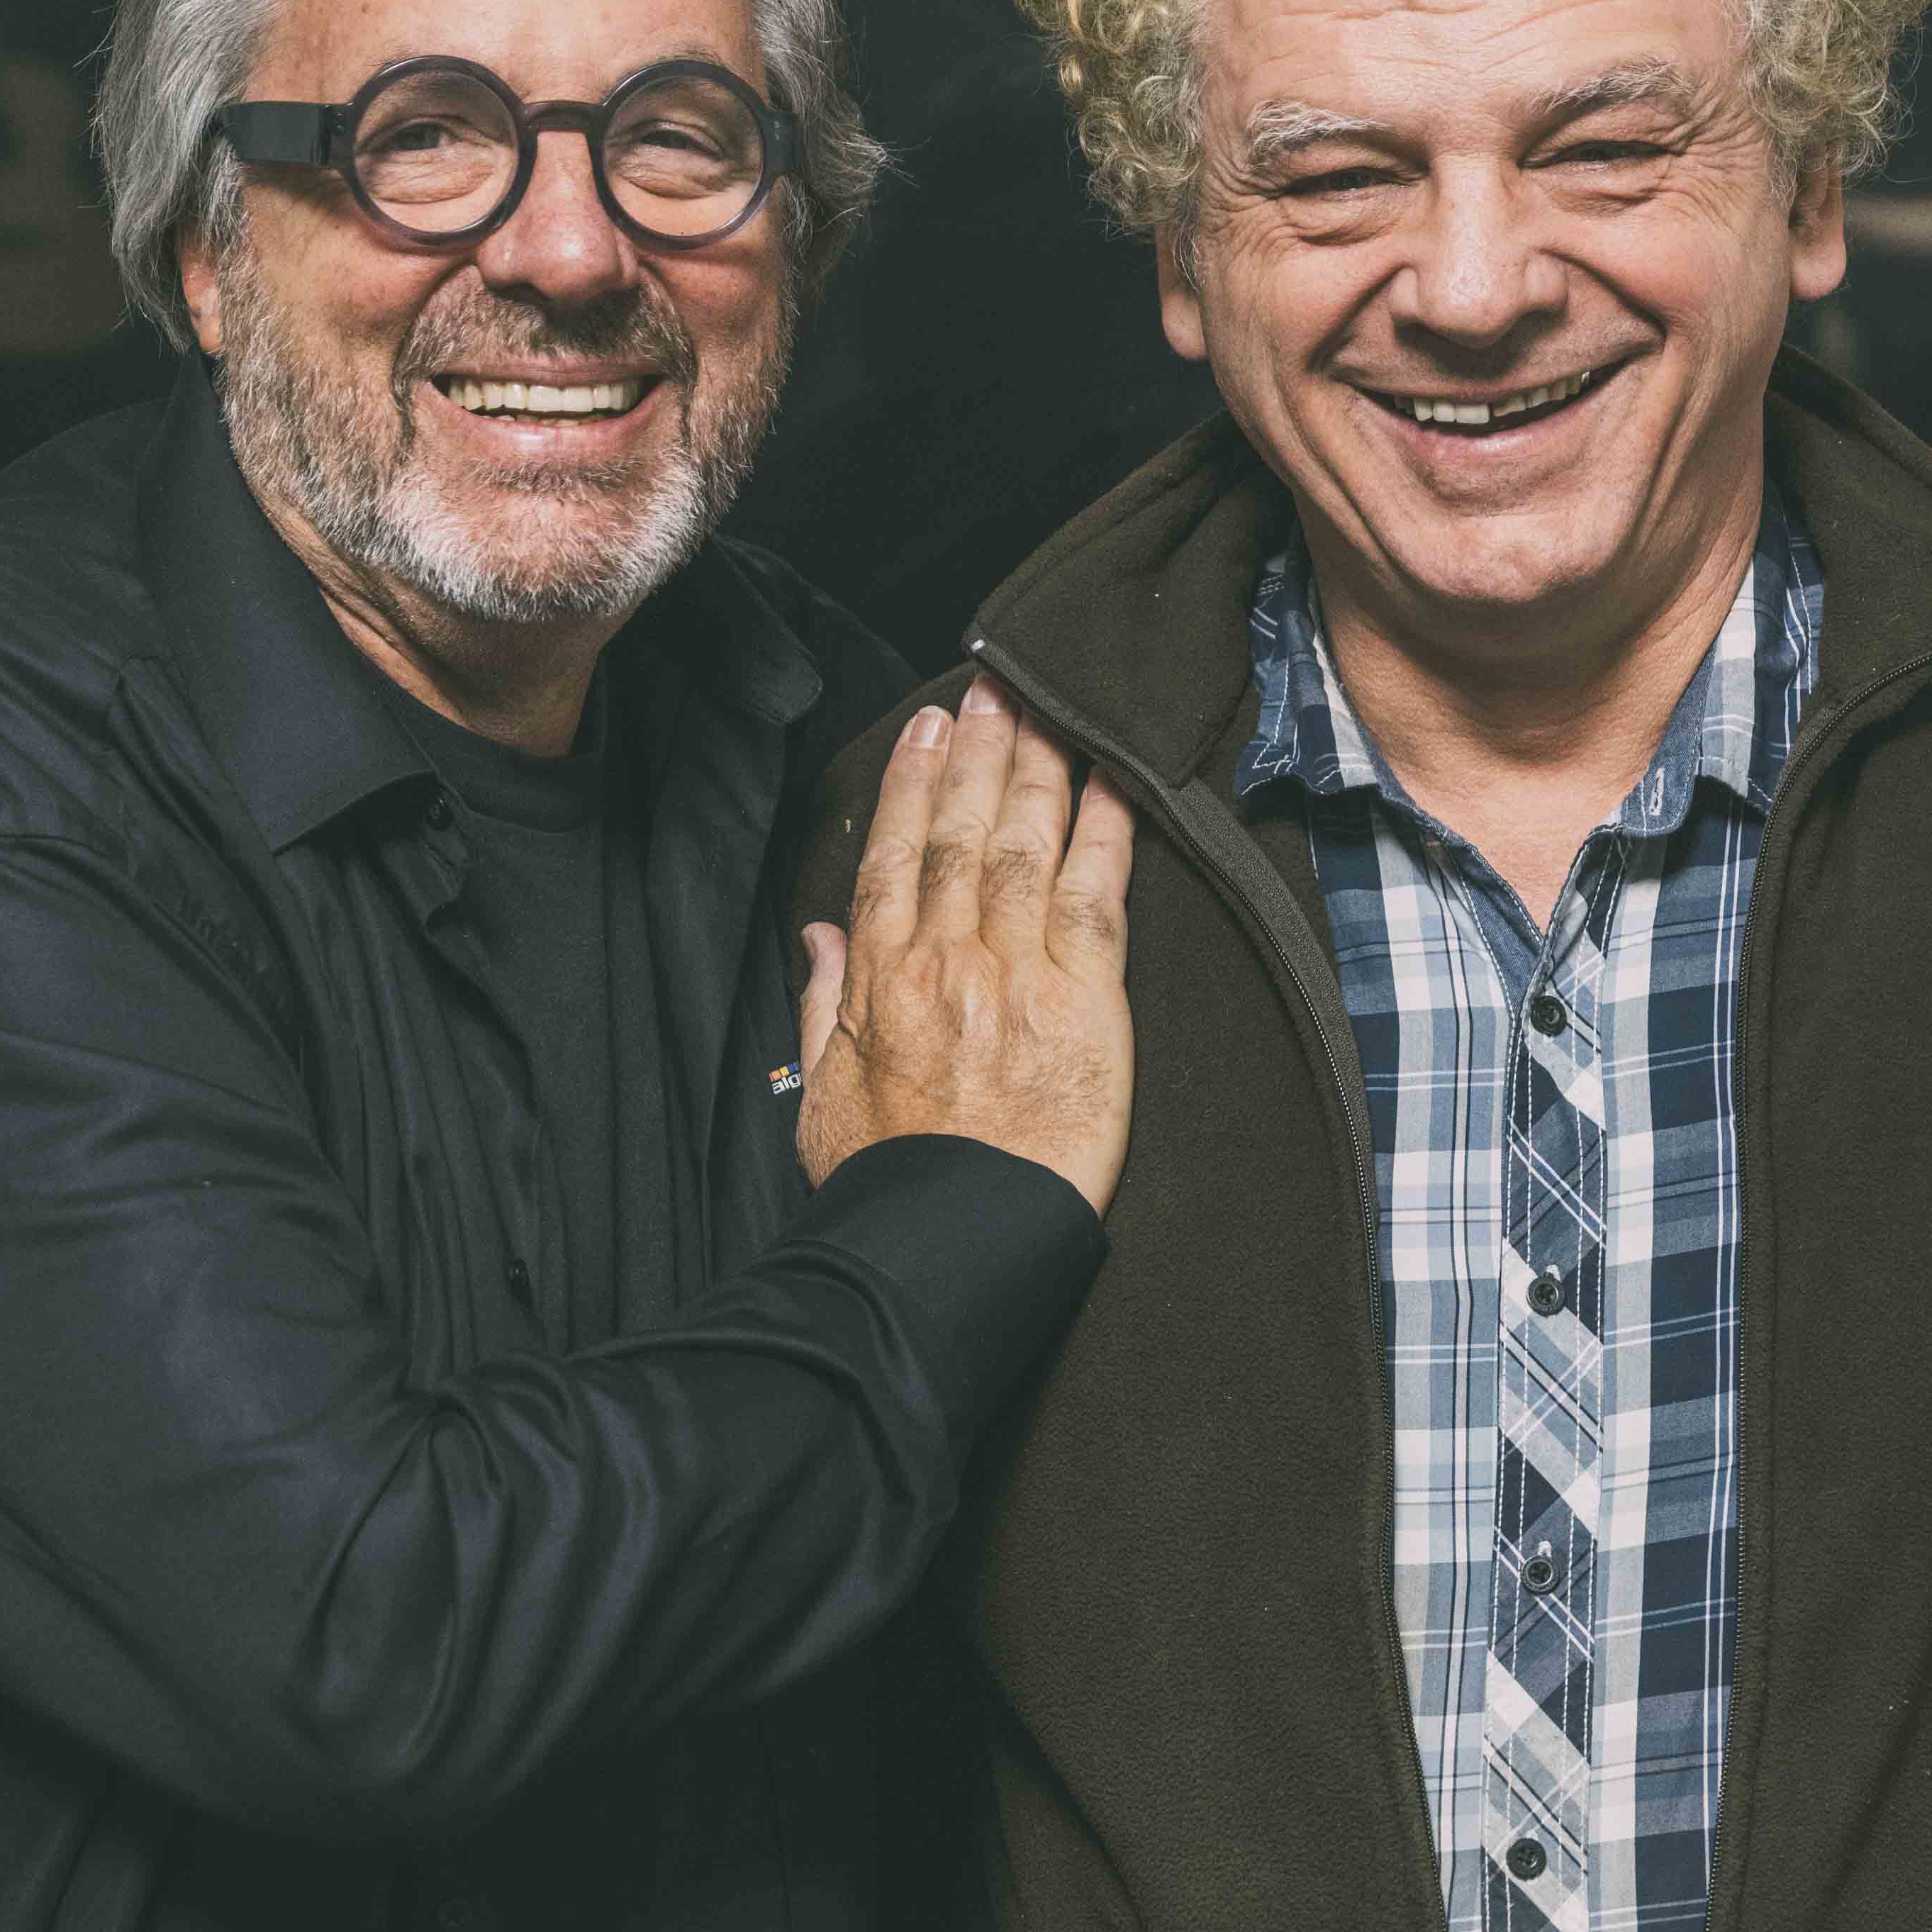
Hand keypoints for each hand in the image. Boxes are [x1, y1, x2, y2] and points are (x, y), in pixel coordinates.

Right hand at [797, 679, 1135, 1218]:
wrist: (952, 1242)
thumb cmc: (890, 1185)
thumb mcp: (823, 1097)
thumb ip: (821, 1003)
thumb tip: (815, 935)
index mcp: (880, 982)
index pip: (892, 857)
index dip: (909, 784)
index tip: (924, 730)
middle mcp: (944, 962)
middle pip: (959, 833)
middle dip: (976, 753)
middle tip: (993, 689)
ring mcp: (1013, 974)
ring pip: (1022, 845)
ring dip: (1035, 768)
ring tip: (1044, 708)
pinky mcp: (1082, 1001)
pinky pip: (1096, 894)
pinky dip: (1106, 830)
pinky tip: (1116, 780)